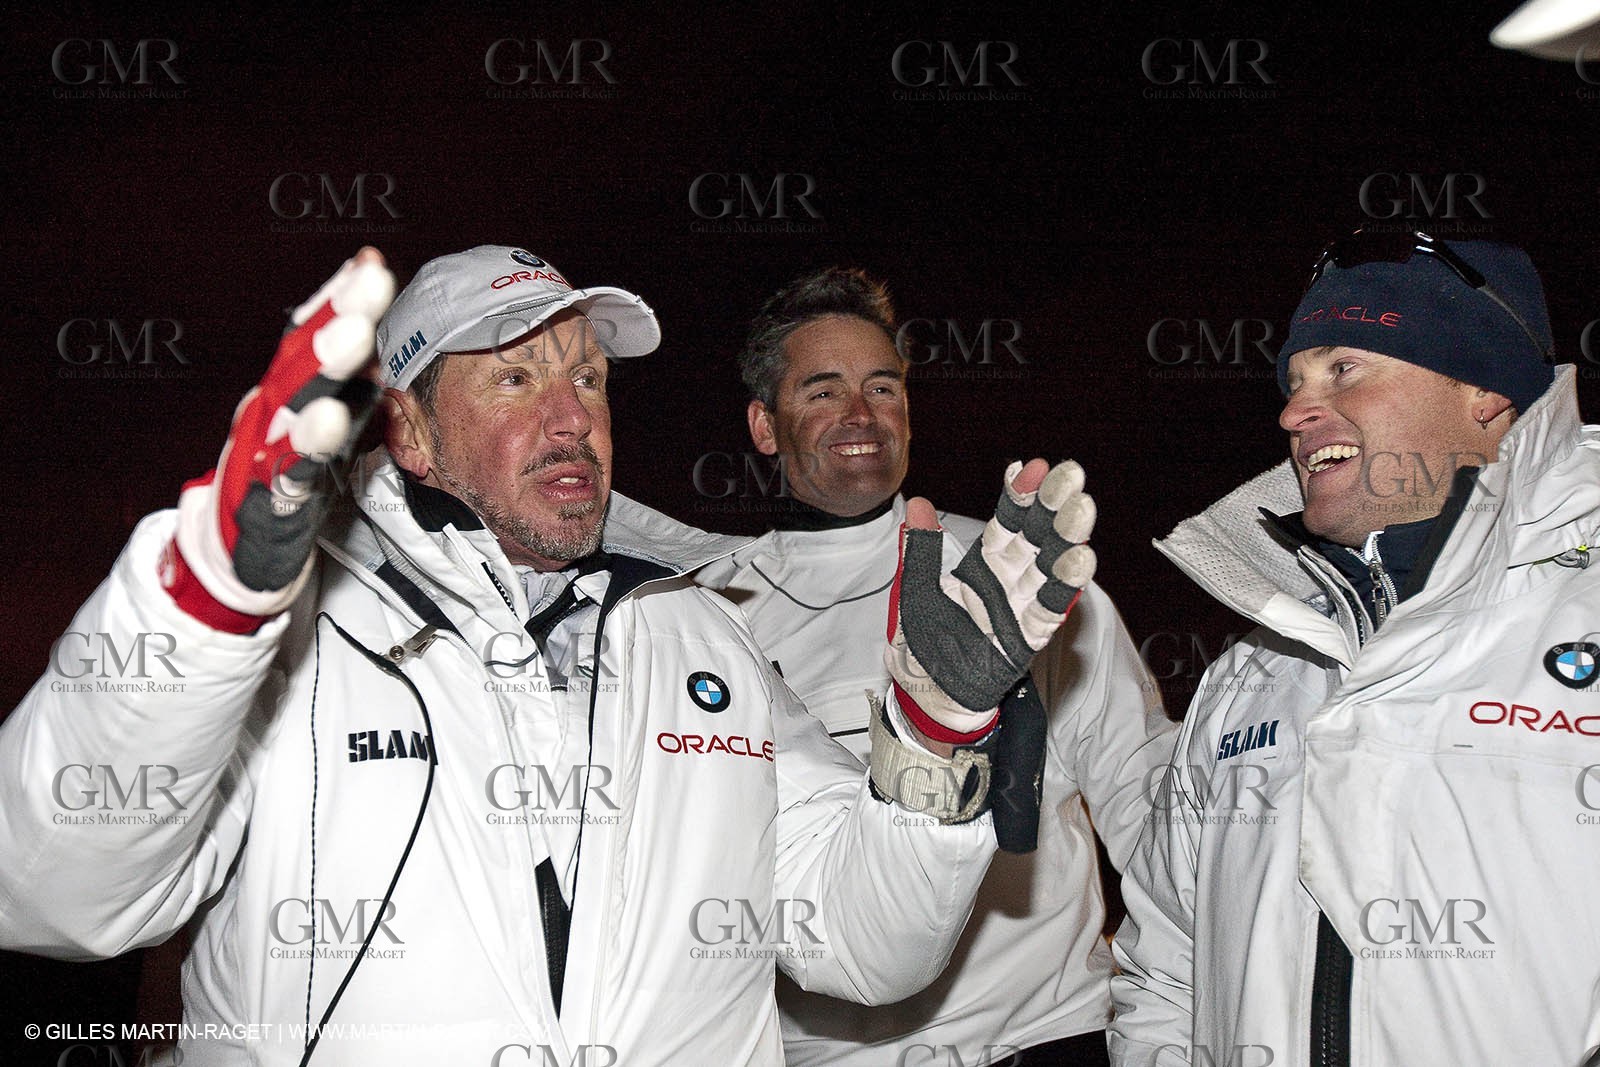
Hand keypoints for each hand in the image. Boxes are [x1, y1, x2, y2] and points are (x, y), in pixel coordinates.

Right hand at [160, 248, 395, 630]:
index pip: (308, 338)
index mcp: (285, 395)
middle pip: (301, 359)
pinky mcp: (267, 502)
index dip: (337, 299)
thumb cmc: (284, 478)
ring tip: (357, 336)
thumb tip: (369, 329)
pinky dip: (305, 444)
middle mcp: (268, 414)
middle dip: (338, 315)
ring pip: (291, 405)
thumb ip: (342, 377)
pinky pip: (287, 470)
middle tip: (374, 282)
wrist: (237, 554)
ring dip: (323, 366)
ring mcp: (263, 455)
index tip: (371, 264)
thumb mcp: (318, 422)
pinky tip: (330, 419)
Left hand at [885, 458, 1095, 741]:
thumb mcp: (915, 589)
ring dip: (1068, 538)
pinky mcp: (1027, 637)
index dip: (1021, 494)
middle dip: (1054, 505)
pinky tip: (1079, 561)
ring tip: (1082, 509)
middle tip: (1071, 474)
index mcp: (985, 563)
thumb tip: (917, 502)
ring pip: (1052, 567)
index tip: (1032, 466)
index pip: (1008, 521)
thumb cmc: (924, 640)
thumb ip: (921, 550)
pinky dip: (1064, 586)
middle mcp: (1010, 579)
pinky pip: (1049, 609)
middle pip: (1038, 536)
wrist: (927, 692)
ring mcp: (1022, 606)